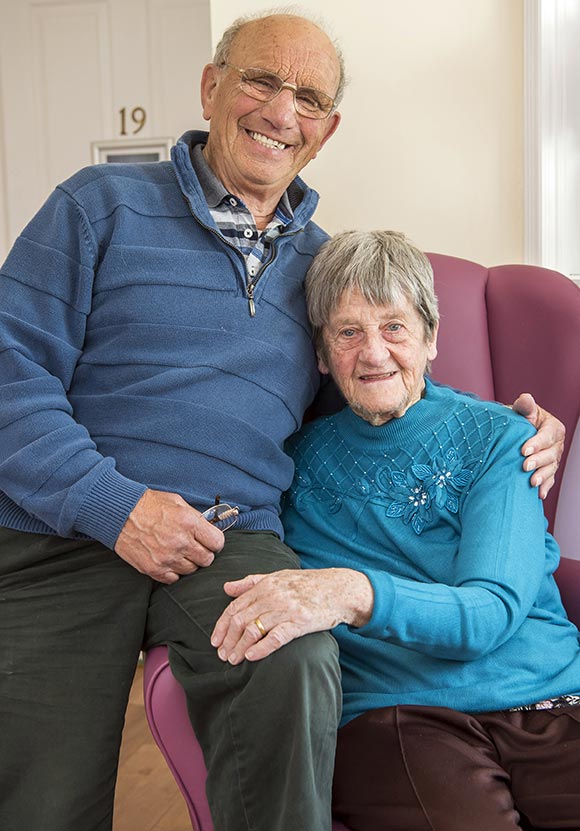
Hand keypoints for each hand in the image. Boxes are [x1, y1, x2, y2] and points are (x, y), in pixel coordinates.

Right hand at [115, 489, 223, 583]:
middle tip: (194, 547)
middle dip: (203, 553)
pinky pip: (174, 579)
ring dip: (188, 562)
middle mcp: (180, 542)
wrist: (119, 513)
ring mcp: (166, 558)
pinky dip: (173, 571)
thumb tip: (209, 529)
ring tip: (178, 551)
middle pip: (207, 560)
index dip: (215, 542)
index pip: (217, 543)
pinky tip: (168, 559)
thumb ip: (196, 518)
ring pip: (191, 570)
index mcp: (189, 523)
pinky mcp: (153, 569)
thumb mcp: (178, 502)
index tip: (210, 541)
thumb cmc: (149, 505)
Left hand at [210, 568, 373, 663]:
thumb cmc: (307, 584)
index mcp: (265, 585)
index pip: (235, 606)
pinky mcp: (300, 623)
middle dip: (228, 640)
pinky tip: (251, 657)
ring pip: (254, 629)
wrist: (338, 589)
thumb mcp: (278, 576)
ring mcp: (286, 609)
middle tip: (221, 655)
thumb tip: (226, 588)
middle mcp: (273, 596)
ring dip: (239, 647)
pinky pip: (275, 637)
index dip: (222, 625)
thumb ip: (251, 582)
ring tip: (232, 660)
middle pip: (241, 620)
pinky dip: (261, 648)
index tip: (215, 640)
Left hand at [512, 393, 564, 498]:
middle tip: (525, 466)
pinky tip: (539, 494)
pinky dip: (545, 487)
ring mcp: (553, 458)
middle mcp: (556, 444)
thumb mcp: (522, 410)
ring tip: (532, 482)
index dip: (537, 443)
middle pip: (551, 454)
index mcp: (553, 427)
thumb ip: (524, 406)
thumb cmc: (519, 419)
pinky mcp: (548, 470)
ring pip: (551, 468)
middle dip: (539, 461)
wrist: (514, 433)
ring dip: (542, 476)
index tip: (523, 450)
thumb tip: (526, 398)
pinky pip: (549, 479)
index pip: (547, 435)